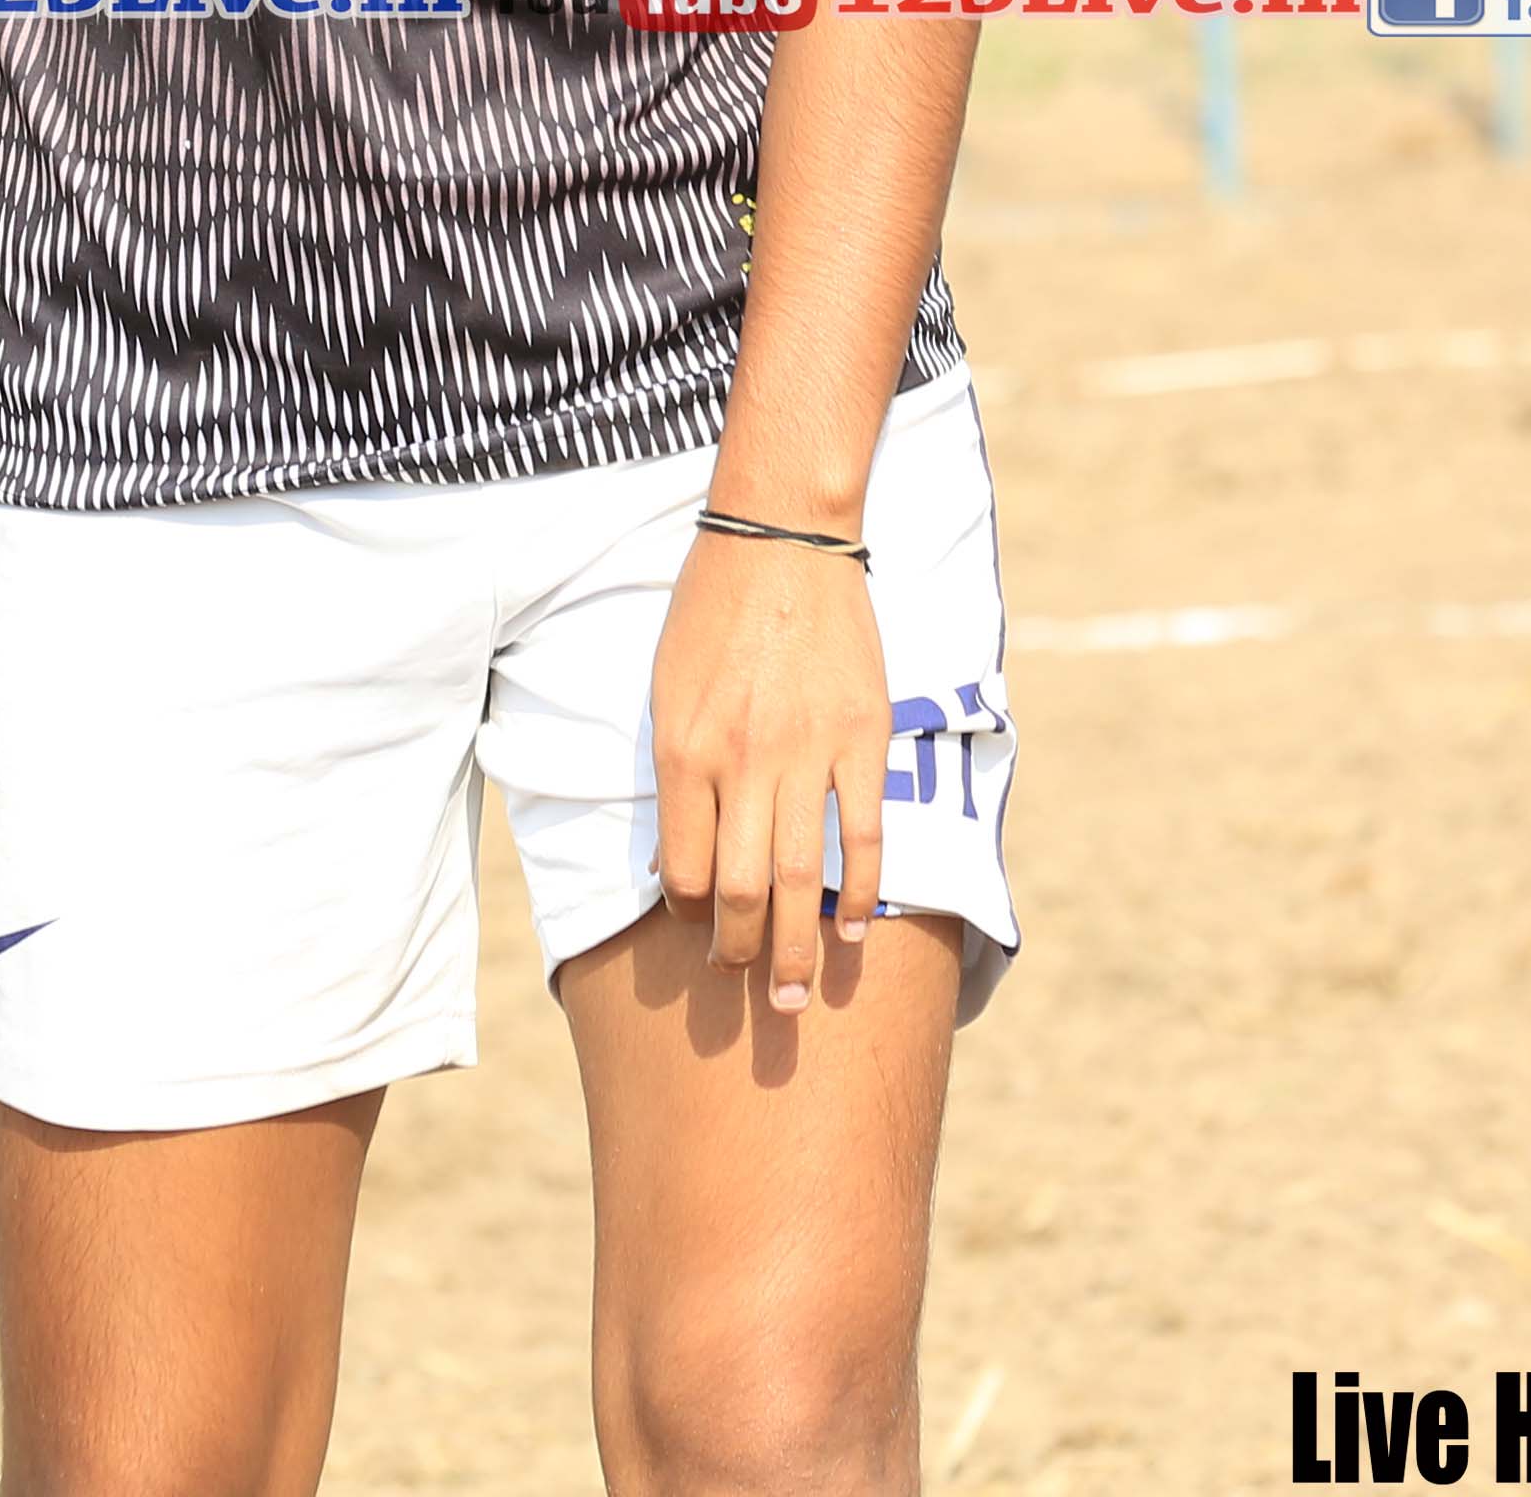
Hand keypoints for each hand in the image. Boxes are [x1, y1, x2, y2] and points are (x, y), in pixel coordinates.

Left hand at [649, 525, 890, 1011]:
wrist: (781, 536)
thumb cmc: (711, 609)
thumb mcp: (665, 687)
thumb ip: (674, 771)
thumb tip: (678, 857)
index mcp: (683, 750)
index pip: (684, 867)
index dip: (691, 913)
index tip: (700, 930)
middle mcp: (741, 761)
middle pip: (741, 889)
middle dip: (741, 953)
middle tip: (747, 989)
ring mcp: (806, 751)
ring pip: (803, 876)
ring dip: (797, 947)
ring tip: (793, 994)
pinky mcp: (863, 737)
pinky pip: (864, 832)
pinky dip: (860, 890)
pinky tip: (852, 931)